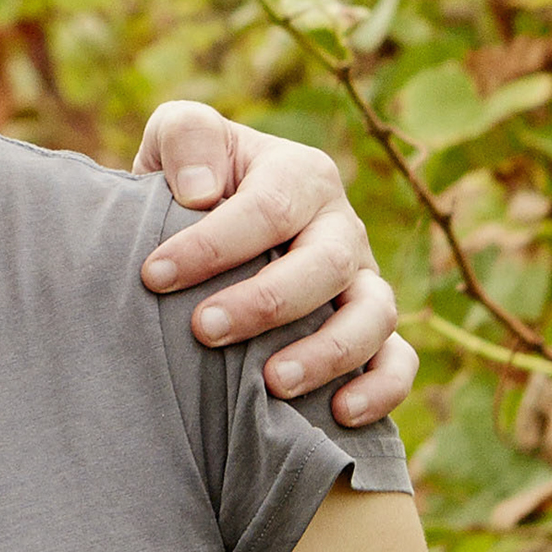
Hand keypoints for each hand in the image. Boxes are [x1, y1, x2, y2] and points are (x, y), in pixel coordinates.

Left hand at [133, 99, 416, 429]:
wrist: (205, 229)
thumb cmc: (191, 185)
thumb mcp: (180, 139)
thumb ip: (187, 136)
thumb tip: (201, 191)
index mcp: (300, 175)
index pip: (267, 208)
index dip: (213, 244)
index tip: (153, 276)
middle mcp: (340, 227)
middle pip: (327, 263)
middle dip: (265, 301)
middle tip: (202, 329)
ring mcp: (363, 281)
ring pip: (374, 314)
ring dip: (328, 351)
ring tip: (272, 383)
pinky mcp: (374, 332)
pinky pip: (399, 361)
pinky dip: (382, 388)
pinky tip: (339, 415)